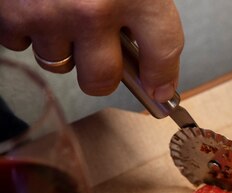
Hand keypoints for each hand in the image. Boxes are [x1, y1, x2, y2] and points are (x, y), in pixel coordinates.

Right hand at [0, 0, 183, 100]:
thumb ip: (140, 7)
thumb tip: (146, 58)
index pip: (162, 53)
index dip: (162, 78)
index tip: (160, 90)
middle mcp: (92, 9)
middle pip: (102, 79)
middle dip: (102, 73)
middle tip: (101, 55)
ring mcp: (47, 14)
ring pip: (58, 63)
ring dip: (61, 45)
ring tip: (61, 11)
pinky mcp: (9, 13)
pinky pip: (20, 43)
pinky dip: (26, 28)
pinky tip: (35, 2)